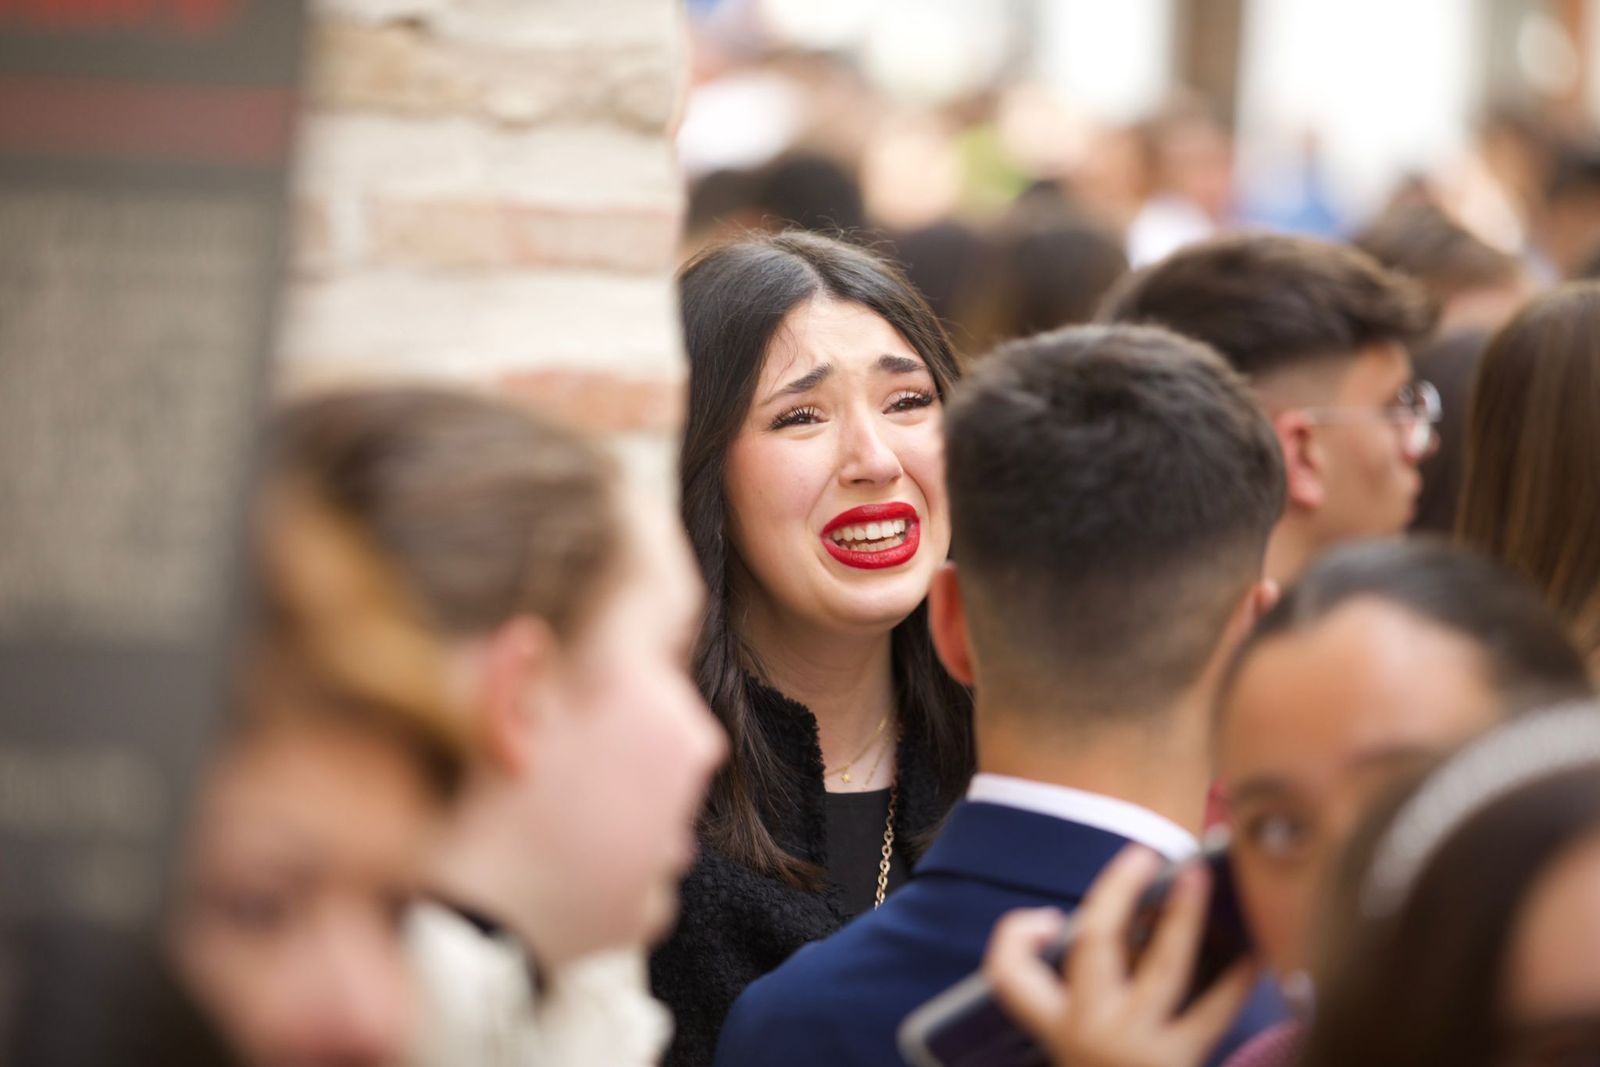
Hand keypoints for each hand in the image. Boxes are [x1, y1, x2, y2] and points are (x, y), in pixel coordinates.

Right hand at [982, 845, 1258, 1066]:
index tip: (1049, 917)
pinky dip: (1235, 977)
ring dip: (1182, 916)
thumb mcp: (1078, 1039)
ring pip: (1162, 968)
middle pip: (1095, 944)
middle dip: (1119, 891)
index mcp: (1053, 1025)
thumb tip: (1133, 921)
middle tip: (1144, 855)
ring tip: (1199, 878)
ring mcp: (1134, 1048)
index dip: (1017, 934)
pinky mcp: (1178, 1065)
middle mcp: (1087, 1032)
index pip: (1008, 974)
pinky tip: (1255, 948)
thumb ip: (1091, 982)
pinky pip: (1212, 1012)